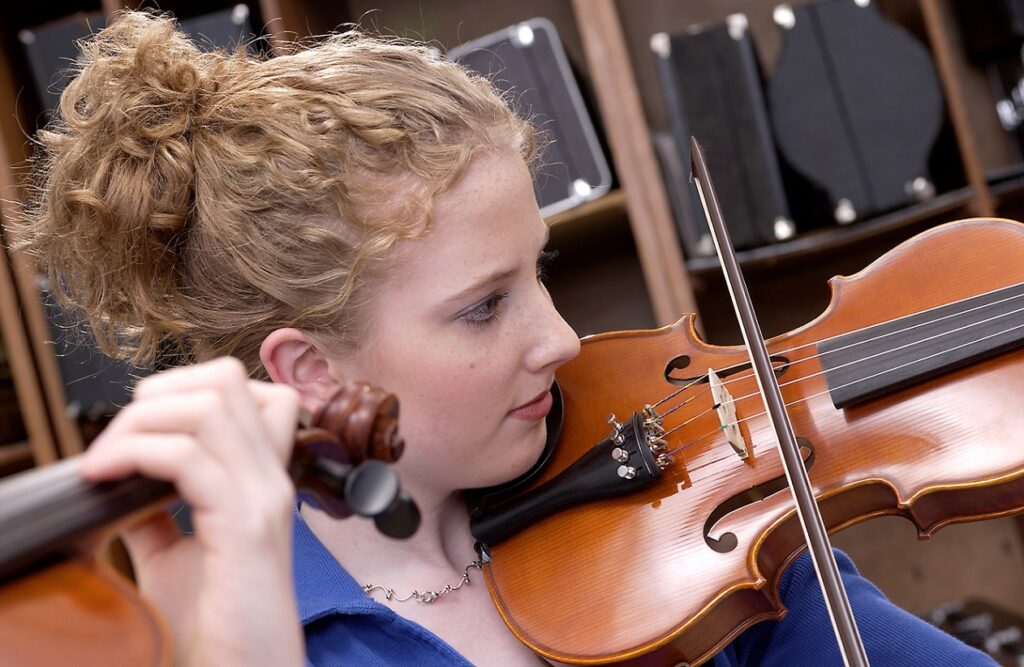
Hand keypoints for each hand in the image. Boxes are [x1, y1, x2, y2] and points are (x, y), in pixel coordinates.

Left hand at [79, 357, 303, 666]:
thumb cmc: (218, 627)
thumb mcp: (175, 557)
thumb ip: (157, 514)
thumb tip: (122, 479)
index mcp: (262, 480)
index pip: (251, 390)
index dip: (188, 391)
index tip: (141, 431)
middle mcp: (271, 477)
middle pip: (227, 379)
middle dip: (158, 394)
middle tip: (118, 441)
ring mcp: (264, 497)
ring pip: (209, 404)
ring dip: (140, 421)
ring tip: (106, 461)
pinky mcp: (245, 526)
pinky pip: (187, 457)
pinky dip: (135, 454)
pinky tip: (107, 478)